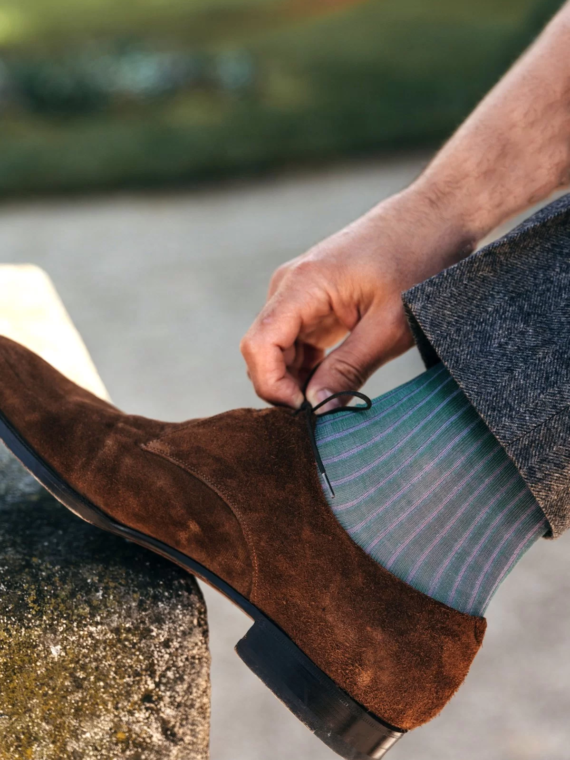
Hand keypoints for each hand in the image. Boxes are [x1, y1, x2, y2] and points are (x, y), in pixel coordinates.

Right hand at [241, 186, 476, 408]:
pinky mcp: (313, 301)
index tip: (306, 410)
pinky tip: (334, 379)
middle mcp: (290, 286)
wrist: (435, 219)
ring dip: (298, 379)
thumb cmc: (418, 262)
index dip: (272, 386)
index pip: (258, 345)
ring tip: (336, 396)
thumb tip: (315, 407)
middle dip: (285, 387)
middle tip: (325, 412)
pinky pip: (295, 342)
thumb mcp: (390, 326)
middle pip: (263, 350)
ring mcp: (299, 293)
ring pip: (278, 350)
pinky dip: (308, 366)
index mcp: (302, 285)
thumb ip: (348, 369)